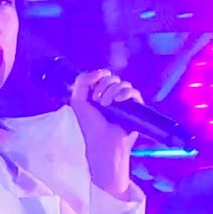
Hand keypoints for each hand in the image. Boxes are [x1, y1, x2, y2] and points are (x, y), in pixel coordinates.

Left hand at [69, 70, 142, 197]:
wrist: (102, 141)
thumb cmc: (90, 125)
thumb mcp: (78, 101)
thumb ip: (82, 81)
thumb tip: (100, 72)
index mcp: (99, 93)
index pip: (102, 76)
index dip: (98, 79)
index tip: (92, 92)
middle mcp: (112, 96)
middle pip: (112, 78)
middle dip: (104, 86)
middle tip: (98, 101)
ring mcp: (124, 101)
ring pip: (123, 83)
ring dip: (112, 91)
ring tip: (107, 104)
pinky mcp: (135, 107)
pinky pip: (134, 92)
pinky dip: (125, 93)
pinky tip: (119, 101)